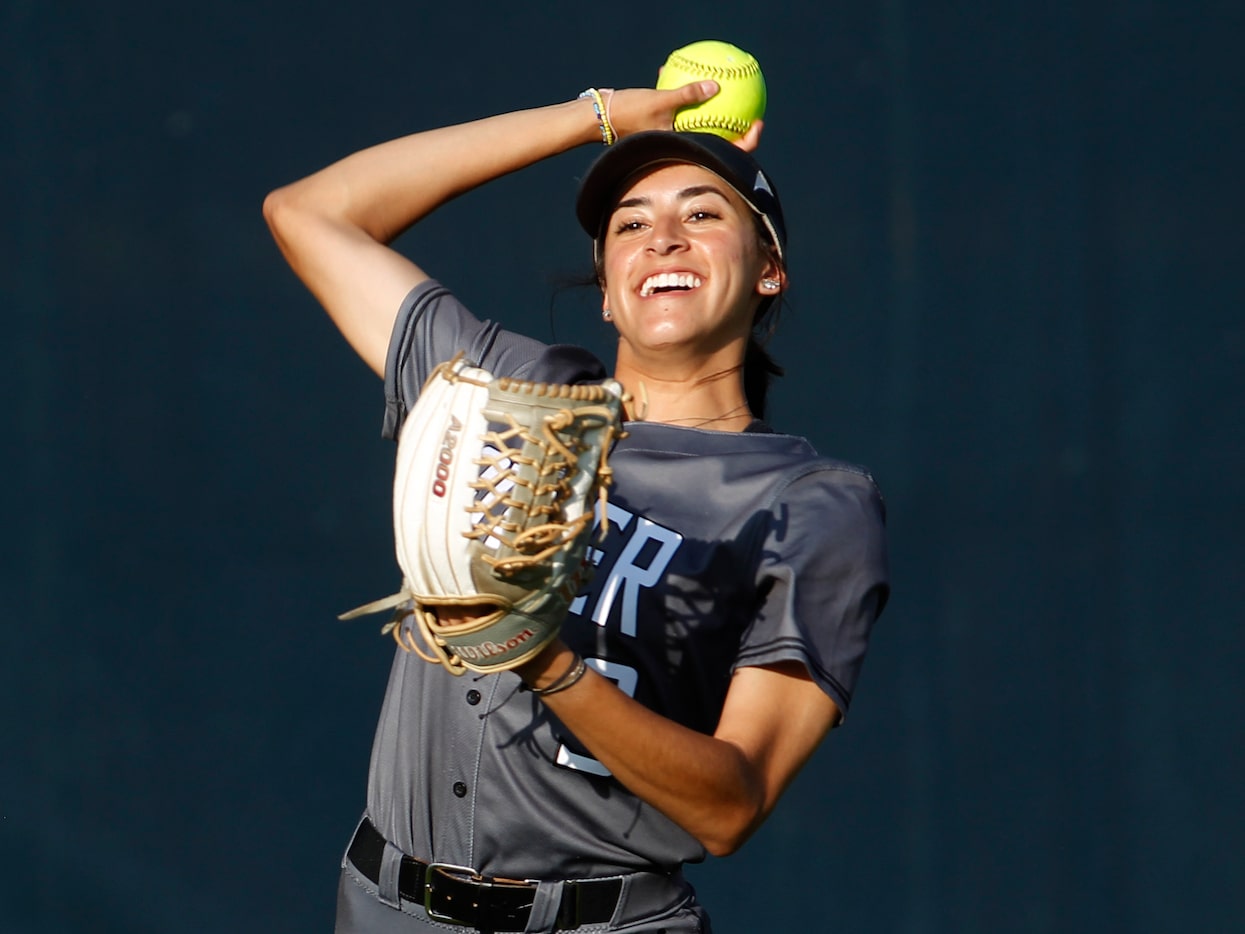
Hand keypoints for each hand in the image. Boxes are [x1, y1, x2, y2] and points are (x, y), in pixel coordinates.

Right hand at [605, 84, 764, 152]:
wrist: (599, 118)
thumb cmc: (629, 113)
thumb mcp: (661, 101)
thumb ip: (688, 94)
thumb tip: (715, 85)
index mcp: (686, 144)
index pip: (725, 149)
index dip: (746, 141)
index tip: (758, 125)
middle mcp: (682, 144)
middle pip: (717, 137)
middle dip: (735, 124)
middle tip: (751, 109)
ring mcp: (673, 136)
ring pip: (699, 122)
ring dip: (710, 107)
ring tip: (724, 87)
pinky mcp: (662, 126)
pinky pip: (683, 111)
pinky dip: (688, 98)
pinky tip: (688, 75)